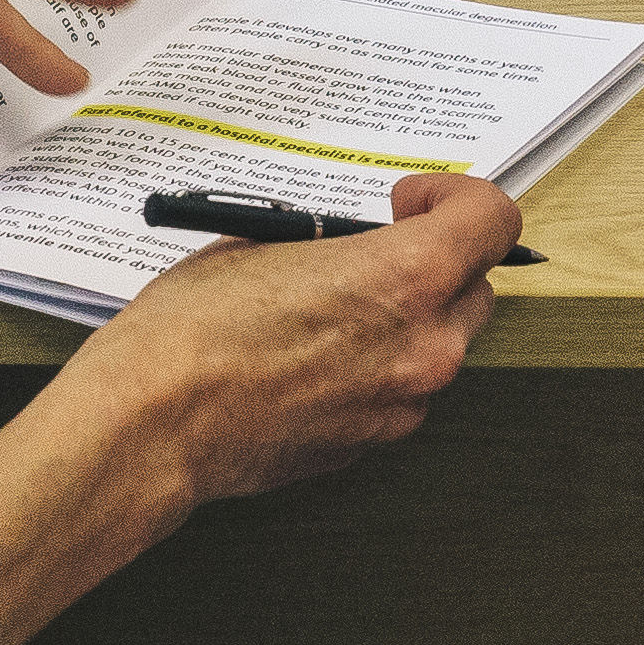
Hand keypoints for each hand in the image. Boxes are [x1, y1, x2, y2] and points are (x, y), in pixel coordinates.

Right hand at [66, 172, 516, 507]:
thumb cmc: (192, 333)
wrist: (151, 427)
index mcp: (405, 278)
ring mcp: (400, 404)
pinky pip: (395, 392)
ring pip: (438, 346)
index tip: (412, 201)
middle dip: (434, 265)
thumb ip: (331, 243)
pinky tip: (309, 358)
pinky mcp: (369, 444)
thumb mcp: (261, 244)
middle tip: (375, 251)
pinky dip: (371, 368)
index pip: (492, 221)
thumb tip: (345, 245)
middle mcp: (423, 346)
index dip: (457, 200)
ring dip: (404, 321)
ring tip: (331, 308)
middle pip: (474, 288)